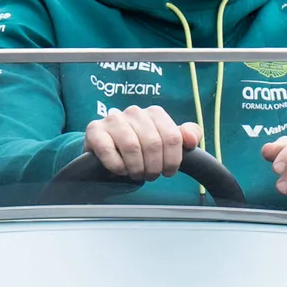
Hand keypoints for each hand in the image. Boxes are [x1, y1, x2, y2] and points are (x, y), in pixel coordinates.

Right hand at [83, 107, 200, 180]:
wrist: (107, 149)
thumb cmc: (141, 147)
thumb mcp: (166, 142)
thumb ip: (186, 137)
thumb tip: (191, 139)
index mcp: (155, 113)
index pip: (173, 137)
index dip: (173, 160)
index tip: (167, 171)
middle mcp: (134, 111)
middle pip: (154, 144)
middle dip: (153, 167)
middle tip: (149, 175)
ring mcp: (113, 119)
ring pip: (132, 147)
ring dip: (136, 168)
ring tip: (135, 173)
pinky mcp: (94, 130)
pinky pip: (108, 151)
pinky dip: (117, 166)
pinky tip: (120, 170)